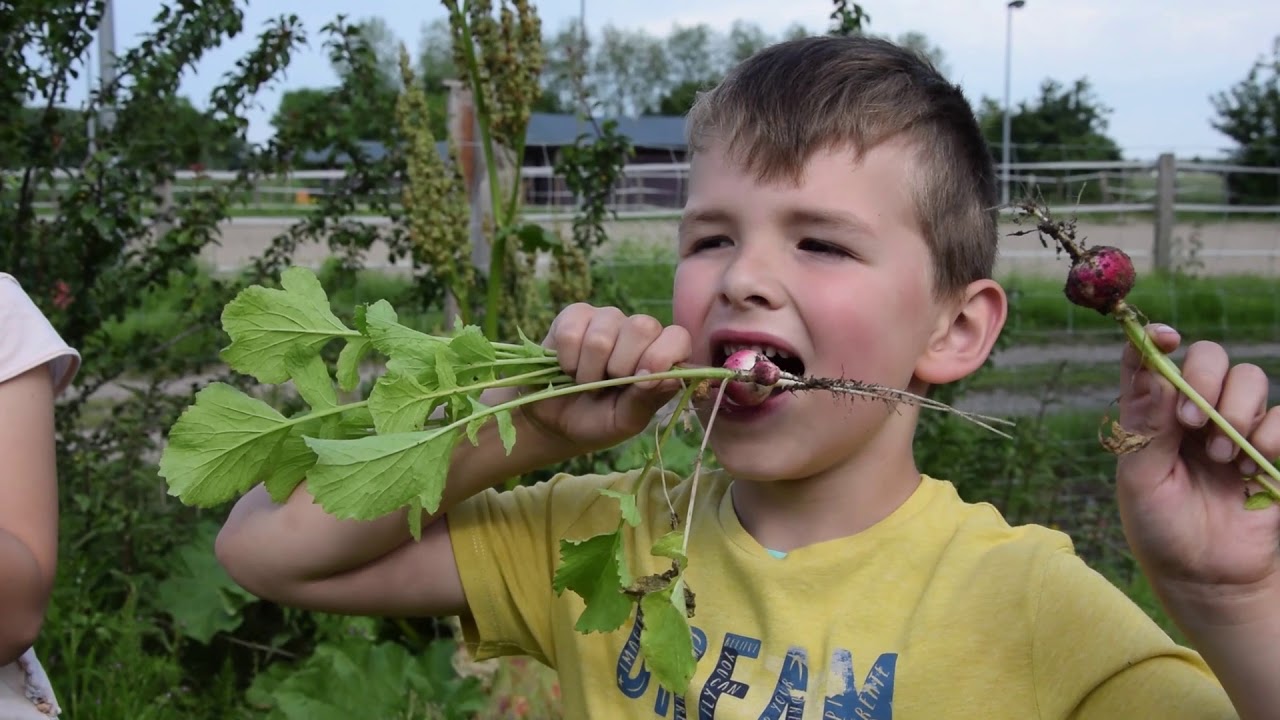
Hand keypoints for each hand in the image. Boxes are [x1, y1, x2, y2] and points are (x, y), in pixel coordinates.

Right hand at [519, 304, 690, 453]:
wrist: (555, 421)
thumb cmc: (598, 420)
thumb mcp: (626, 420)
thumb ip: (647, 399)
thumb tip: (669, 377)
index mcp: (660, 355)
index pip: (677, 337)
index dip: (662, 355)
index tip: (642, 381)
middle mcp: (638, 332)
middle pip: (642, 327)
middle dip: (620, 366)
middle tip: (608, 386)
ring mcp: (607, 319)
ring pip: (602, 336)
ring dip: (589, 370)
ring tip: (586, 382)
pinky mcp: (575, 315)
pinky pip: (571, 332)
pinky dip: (567, 360)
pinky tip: (568, 368)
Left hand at [1114, 324, 1279, 616]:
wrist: (1207, 576)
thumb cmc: (1161, 527)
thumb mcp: (1141, 479)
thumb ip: (1147, 424)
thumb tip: (1153, 371)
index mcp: (1153, 414)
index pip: (1151, 360)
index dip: (1154, 338)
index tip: (1165, 336)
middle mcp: (1193, 411)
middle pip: (1209, 357)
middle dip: (1205, 380)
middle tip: (1192, 424)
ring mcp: (1234, 427)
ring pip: (1249, 378)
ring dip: (1236, 410)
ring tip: (1221, 457)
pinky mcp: (1270, 448)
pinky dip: (1270, 434)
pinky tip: (1250, 466)